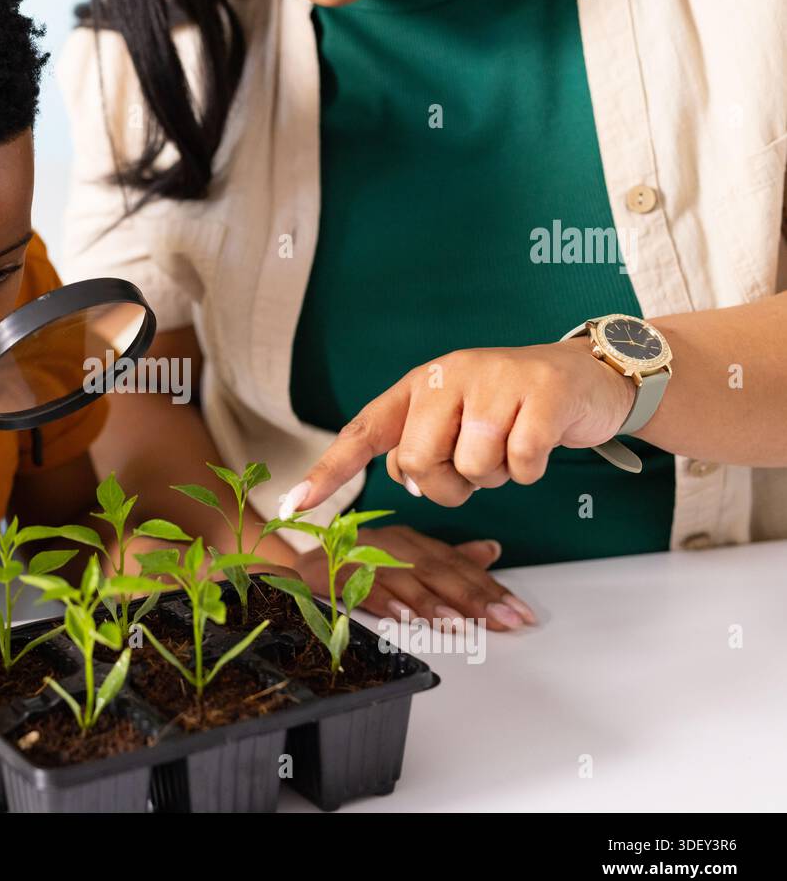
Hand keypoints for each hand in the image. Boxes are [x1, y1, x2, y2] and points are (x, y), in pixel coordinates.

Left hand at [280, 339, 636, 511]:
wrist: (586, 376)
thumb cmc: (509, 409)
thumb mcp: (455, 420)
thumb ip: (421, 446)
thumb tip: (407, 479)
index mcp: (420, 386)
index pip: (363, 431)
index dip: (329, 471)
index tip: (294, 505)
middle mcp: (449, 375)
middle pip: (418, 462)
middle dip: (448, 484)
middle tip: (474, 467)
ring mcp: (495, 380)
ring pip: (471, 467)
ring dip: (494, 477)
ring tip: (509, 446)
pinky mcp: (541, 393)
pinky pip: (519, 464)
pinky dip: (529, 471)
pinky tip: (538, 445)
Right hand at [295, 526, 535, 630]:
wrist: (288, 567)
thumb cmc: (348, 565)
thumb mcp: (402, 558)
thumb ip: (446, 560)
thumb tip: (493, 551)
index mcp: (409, 541)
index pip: (456, 564)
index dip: (489, 587)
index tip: (518, 613)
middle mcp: (388, 542)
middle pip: (437, 569)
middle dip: (473, 597)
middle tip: (503, 621)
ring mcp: (359, 553)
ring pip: (403, 577)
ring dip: (433, 604)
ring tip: (460, 627)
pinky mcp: (330, 569)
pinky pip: (360, 585)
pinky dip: (384, 601)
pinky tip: (405, 619)